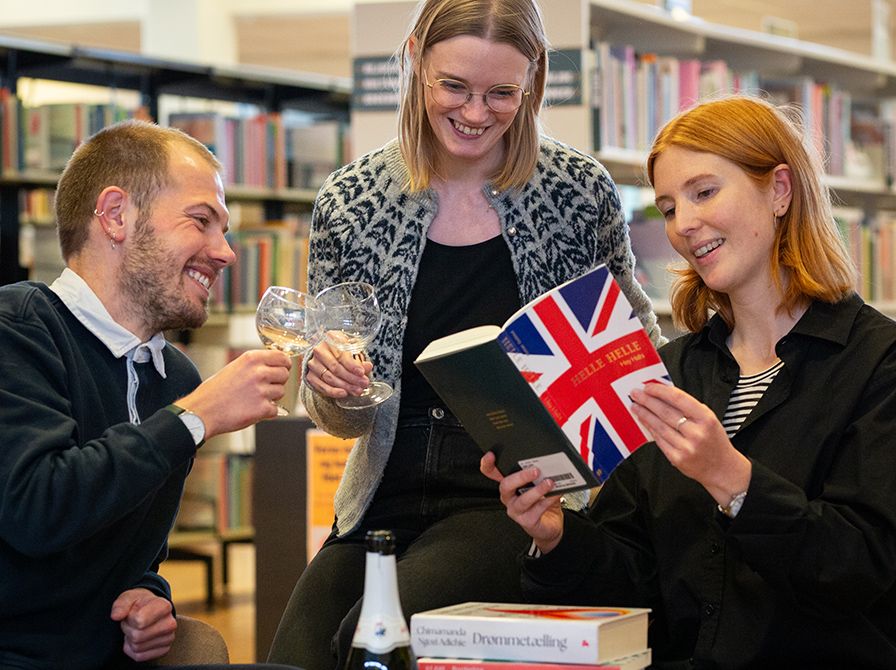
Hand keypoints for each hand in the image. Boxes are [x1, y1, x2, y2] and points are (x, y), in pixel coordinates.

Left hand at [110, 588, 176, 662]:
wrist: (148, 611)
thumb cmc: (138, 604)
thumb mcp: (128, 598)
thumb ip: (121, 605)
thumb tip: (116, 616)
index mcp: (164, 606)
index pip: (139, 620)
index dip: (129, 618)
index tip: (133, 612)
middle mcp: (170, 623)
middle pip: (137, 636)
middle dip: (128, 629)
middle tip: (132, 622)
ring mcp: (169, 638)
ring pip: (137, 647)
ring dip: (130, 639)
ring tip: (136, 629)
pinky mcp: (164, 650)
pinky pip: (139, 656)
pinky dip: (133, 649)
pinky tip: (139, 638)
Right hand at [176, 349, 291, 437]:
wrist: (202, 411)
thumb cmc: (215, 391)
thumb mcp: (235, 367)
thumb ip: (256, 364)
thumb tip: (276, 364)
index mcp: (251, 359)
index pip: (282, 356)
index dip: (284, 364)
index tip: (282, 368)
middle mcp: (258, 372)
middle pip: (285, 374)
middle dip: (278, 381)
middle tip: (265, 387)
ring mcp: (261, 391)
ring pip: (282, 392)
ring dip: (272, 397)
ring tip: (254, 399)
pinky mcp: (262, 408)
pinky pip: (276, 409)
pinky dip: (267, 412)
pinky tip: (253, 409)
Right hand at [305, 340, 372, 398]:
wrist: (325, 355)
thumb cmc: (341, 351)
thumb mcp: (352, 351)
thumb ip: (360, 360)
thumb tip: (368, 367)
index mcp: (331, 339)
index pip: (341, 355)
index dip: (352, 365)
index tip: (362, 373)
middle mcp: (319, 350)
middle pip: (336, 368)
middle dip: (352, 378)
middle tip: (364, 384)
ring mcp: (313, 364)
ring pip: (329, 378)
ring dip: (345, 386)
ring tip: (357, 391)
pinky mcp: (310, 376)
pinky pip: (321, 386)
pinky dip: (333, 391)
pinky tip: (344, 393)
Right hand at [480, 452, 564, 553]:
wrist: (550, 525)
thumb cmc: (542, 502)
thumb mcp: (539, 483)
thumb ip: (540, 474)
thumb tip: (548, 463)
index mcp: (509, 485)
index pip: (491, 473)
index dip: (488, 465)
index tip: (491, 455)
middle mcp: (509, 497)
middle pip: (505, 485)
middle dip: (520, 477)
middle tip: (535, 470)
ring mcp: (516, 510)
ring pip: (522, 500)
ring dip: (537, 490)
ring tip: (549, 482)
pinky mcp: (527, 521)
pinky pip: (537, 509)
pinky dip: (548, 500)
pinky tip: (555, 494)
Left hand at [630, 382, 750, 505]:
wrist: (722, 469)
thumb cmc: (714, 441)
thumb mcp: (709, 420)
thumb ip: (689, 408)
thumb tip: (664, 394)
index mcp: (706, 419)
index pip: (679, 399)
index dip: (661, 391)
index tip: (648, 387)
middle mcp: (697, 433)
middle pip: (666, 412)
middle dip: (647, 401)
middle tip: (636, 394)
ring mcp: (686, 447)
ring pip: (660, 426)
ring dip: (644, 414)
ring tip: (635, 406)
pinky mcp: (677, 458)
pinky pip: (659, 440)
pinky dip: (650, 428)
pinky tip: (644, 421)